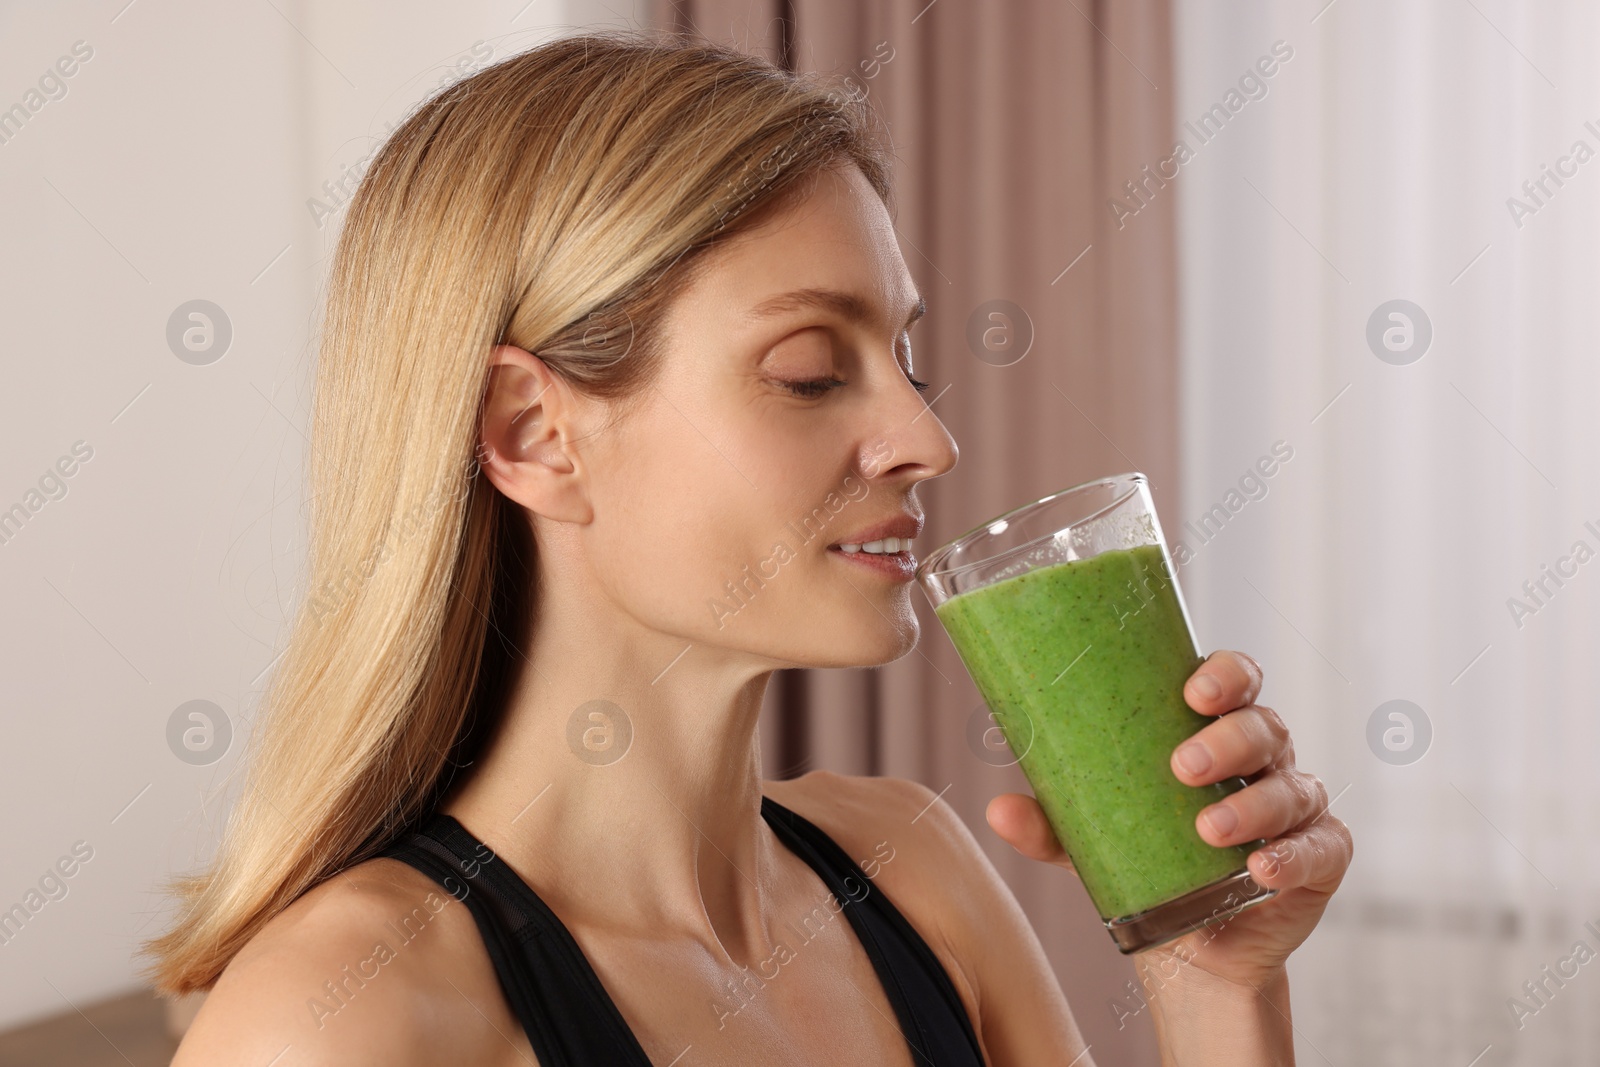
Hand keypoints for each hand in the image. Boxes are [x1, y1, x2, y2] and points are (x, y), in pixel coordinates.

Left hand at [984, 649, 1352, 990]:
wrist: (1188, 949)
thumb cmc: (1146, 864)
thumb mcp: (1091, 841)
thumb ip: (1050, 825)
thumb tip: (997, 811)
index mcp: (1215, 732)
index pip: (1236, 680)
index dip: (1227, 674)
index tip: (1194, 689)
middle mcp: (1263, 761)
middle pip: (1264, 727)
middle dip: (1228, 739)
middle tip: (1183, 766)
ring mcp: (1296, 809)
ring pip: (1292, 786)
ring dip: (1251, 804)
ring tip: (1207, 828)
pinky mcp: (1320, 860)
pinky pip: (1321, 848)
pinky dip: (1293, 856)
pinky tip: (1262, 868)